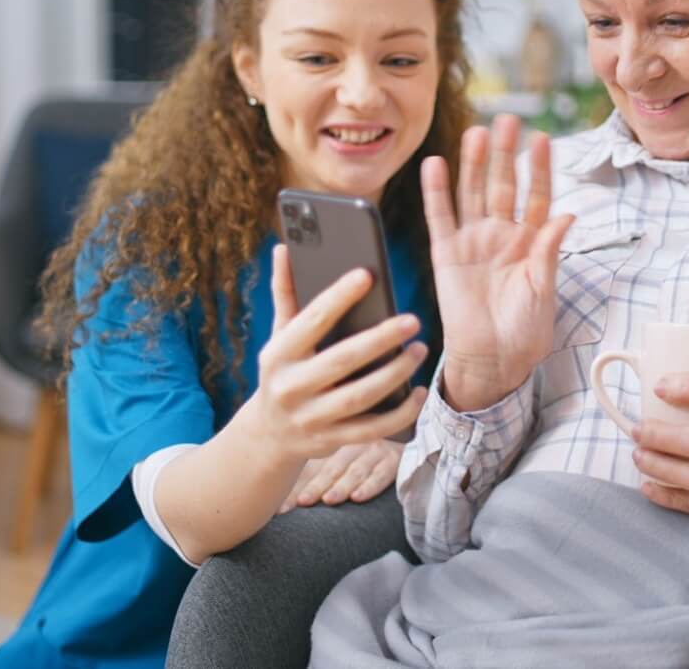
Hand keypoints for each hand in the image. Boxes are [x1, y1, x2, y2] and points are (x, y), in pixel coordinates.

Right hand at [248, 246, 428, 462]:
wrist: (269, 434)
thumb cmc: (284, 370)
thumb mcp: (278, 334)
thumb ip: (285, 293)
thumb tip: (284, 248)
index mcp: (279, 353)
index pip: (312, 320)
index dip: (339, 296)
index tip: (367, 274)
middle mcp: (291, 387)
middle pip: (342, 360)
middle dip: (380, 339)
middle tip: (412, 320)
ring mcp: (311, 418)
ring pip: (360, 397)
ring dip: (395, 374)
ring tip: (419, 350)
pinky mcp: (330, 440)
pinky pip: (371, 430)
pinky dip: (399, 414)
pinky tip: (419, 392)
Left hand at [277, 440, 404, 512]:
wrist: (406, 448)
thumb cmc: (363, 462)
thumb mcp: (338, 466)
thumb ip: (313, 479)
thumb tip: (281, 507)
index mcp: (333, 447)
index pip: (310, 468)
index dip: (295, 488)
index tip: (280, 510)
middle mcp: (351, 446)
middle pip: (330, 467)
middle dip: (315, 486)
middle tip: (301, 502)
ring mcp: (374, 451)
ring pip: (355, 470)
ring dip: (342, 485)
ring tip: (329, 500)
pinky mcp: (394, 461)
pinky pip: (382, 474)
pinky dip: (370, 485)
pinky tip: (359, 497)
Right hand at [421, 115, 574, 411]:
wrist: (493, 361)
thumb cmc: (525, 330)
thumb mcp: (545, 289)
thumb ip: (550, 250)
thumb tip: (567, 216)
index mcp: (530, 242)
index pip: (536, 196)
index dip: (539, 168)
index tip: (543, 139)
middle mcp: (501, 235)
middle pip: (502, 185)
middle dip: (505, 154)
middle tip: (507, 120)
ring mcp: (472, 242)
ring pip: (472, 193)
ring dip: (473, 163)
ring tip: (477, 132)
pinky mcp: (446, 255)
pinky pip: (440, 217)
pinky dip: (437, 191)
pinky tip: (436, 164)